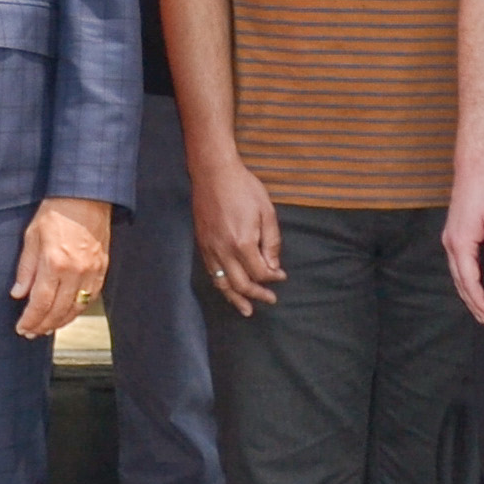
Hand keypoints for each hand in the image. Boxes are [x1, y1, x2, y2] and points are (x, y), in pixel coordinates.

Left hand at [12, 196, 113, 339]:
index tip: (21, 328)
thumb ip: (25, 268)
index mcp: (54, 263)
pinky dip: (77, 309)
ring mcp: (92, 271)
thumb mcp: (32, 236)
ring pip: (76, 308)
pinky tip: (67, 313)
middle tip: (31, 332)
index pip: (40, 302)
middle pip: (58, 311)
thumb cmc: (56, 212)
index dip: (30, 319)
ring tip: (46, 327)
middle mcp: (75, 271)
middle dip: (42, 325)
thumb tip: (18, 294)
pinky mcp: (102, 268)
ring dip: (60, 322)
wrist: (86, 196)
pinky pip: (90, 298)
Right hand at [197, 154, 285, 315]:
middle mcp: (224, 251)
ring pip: (222, 283)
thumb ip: (271, 242)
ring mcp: (210, 249)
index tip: (281, 276)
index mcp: (242, 243)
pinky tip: (228, 289)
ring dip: (235, 299)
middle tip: (270, 300)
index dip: (273, 277)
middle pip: (241, 284)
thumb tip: (273, 266)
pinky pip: (211, 272)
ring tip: (246, 310)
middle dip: (257, 294)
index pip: (260, 272)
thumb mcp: (267, 212)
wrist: (213, 173)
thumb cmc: (244, 188)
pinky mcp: (201, 244)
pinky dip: (221, 285)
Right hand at [442, 162, 483, 326]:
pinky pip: (457, 263)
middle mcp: (451, 244)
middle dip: (472, 303)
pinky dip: (464, 279)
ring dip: (467, 293)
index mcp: (461, 244)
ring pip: (457, 274)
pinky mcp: (453, 233)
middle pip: (460, 282)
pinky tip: (472, 283)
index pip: (469, 281)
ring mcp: (449, 238)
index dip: (480, 301)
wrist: (474, 168)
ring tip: (479, 308)